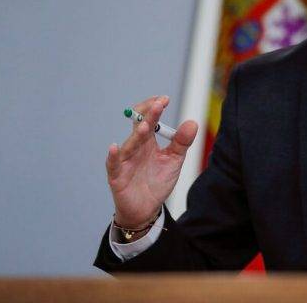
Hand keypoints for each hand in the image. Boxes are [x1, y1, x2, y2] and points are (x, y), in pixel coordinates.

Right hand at [106, 95, 197, 228]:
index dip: (154, 108)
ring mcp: (125, 161)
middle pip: (139, 127)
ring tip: (147, 125)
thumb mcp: (174, 160)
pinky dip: (114, 156)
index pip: (149, 119)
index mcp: (148, 142)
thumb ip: (182, 142)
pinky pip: (114, 164)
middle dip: (148, 115)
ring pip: (129, 144)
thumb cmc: (157, 181)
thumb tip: (192, 122)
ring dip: (138, 134)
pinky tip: (115, 147)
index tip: (164, 99)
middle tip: (158, 104)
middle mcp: (135, 148)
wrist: (147, 208)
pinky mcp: (117, 176)